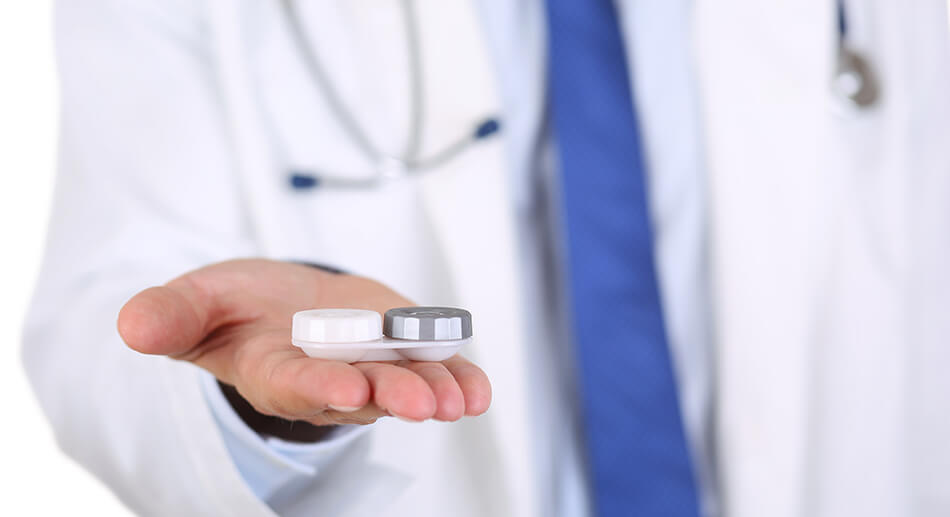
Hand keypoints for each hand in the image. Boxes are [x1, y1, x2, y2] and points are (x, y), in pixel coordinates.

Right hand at [117, 259, 490, 428]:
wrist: (283, 302)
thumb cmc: (236, 306)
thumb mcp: (197, 301)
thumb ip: (170, 315)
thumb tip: (129, 325)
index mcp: (273, 371)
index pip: (296, 384)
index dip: (320, 388)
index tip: (346, 390)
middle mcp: (326, 378)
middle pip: (361, 391)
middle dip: (391, 397)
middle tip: (421, 404)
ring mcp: (369, 367)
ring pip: (403, 385)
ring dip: (433, 392)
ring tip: (458, 399)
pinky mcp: (400, 350)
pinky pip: (432, 369)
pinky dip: (456, 377)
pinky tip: (476, 388)